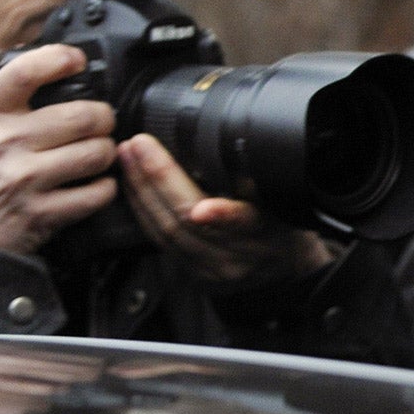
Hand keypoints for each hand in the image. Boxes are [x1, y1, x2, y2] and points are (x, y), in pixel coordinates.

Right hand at [0, 45, 117, 254]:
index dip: (60, 59)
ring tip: (96, 154)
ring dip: (106, 152)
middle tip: (100, 122)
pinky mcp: (40, 214)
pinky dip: (104, 188)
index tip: (77, 61)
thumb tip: (20, 54)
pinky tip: (93, 184)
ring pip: (97, 153)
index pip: (25, 72)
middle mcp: (2, 143)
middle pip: (84, 115)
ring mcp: (22, 180)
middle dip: (103, 118)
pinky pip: (97, 193)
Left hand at [120, 134, 331, 287]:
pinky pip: (159, 241)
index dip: (224, 216)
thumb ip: (262, 177)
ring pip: (167, 232)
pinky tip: (131, 185)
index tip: (202, 209)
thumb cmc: (285, 225)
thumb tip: (235, 140)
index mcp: (268, 232)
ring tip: (128, 157)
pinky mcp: (193, 273)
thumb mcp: (286, 199)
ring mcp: (214, 268)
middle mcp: (240, 255)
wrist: (285, 271)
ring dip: (141, 191)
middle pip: (189, 223)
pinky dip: (141, 210)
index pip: (246, 224)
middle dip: (158, 180)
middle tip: (139, 145)